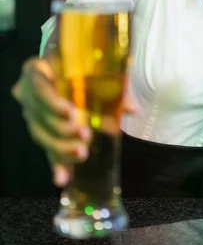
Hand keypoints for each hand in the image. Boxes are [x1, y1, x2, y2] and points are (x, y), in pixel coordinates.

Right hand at [11, 56, 135, 187]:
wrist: (67, 69)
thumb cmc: (81, 66)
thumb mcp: (93, 69)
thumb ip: (112, 86)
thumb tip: (132, 108)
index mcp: (37, 69)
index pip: (39, 85)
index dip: (52, 101)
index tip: (71, 112)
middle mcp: (28, 93)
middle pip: (40, 115)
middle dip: (62, 129)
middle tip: (85, 135)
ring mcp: (31, 113)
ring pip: (41, 134)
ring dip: (62, 147)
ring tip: (82, 153)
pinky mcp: (40, 131)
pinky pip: (45, 148)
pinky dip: (56, 164)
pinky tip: (62, 178)